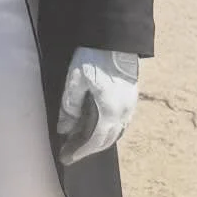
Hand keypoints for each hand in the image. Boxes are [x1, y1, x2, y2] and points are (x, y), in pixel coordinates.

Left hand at [56, 47, 138, 164]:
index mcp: (110, 112)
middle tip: (69, 151)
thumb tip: (64, 128)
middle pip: (106, 140)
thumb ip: (70, 107)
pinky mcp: (131, 96)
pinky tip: (97, 125)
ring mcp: (130, 105)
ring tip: (80, 139)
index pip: (94, 141)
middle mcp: (124, 113)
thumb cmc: (94, 58)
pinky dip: (108, 128)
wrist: (116, 38)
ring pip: (116, 131)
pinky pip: (121, 121)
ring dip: (99, 139)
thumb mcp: (75, 81)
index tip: (66, 158)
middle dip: (87, 148)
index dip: (79, 152)